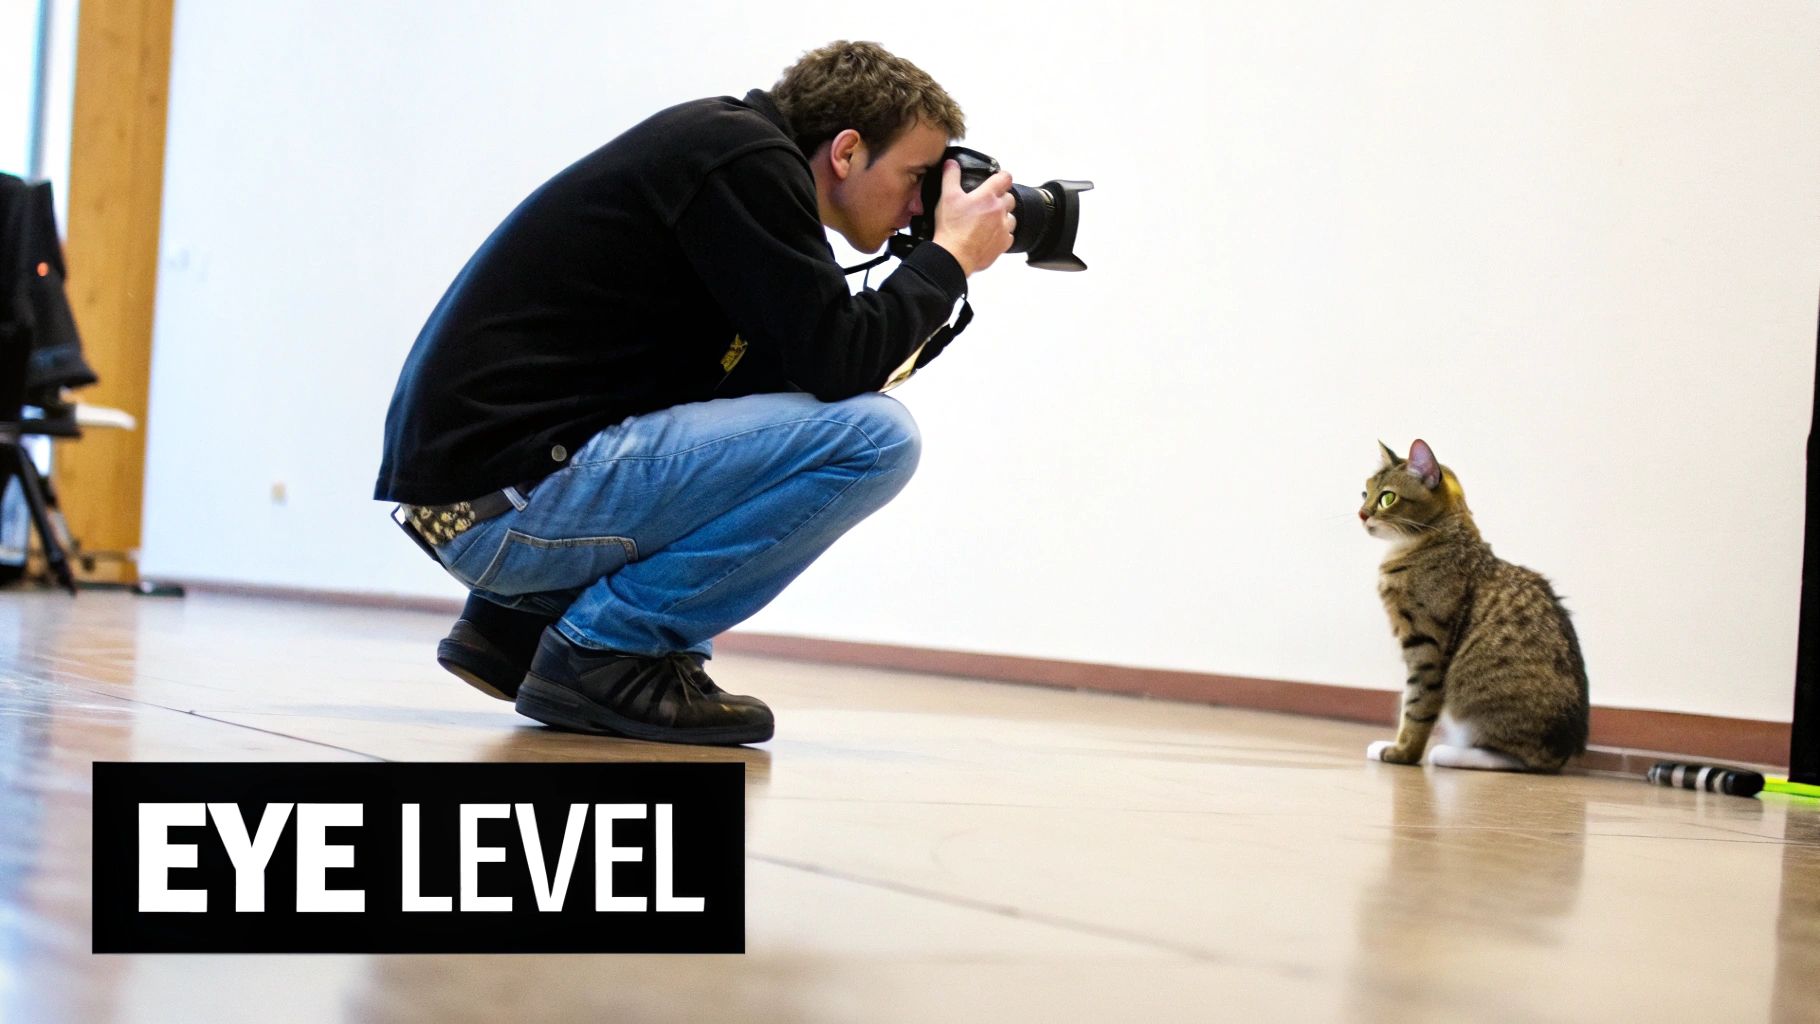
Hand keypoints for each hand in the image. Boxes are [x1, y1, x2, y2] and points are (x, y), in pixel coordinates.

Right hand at [930, 159, 1014, 276]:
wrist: (954, 256)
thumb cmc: (951, 227)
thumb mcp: (947, 197)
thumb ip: (950, 177)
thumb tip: (951, 164)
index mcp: (987, 196)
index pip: (1005, 178)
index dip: (1002, 177)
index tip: (998, 180)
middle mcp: (999, 210)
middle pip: (1010, 198)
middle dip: (1001, 198)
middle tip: (988, 203)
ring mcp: (1003, 228)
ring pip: (1011, 218)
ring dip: (1003, 217)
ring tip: (989, 221)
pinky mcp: (1004, 244)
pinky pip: (1008, 236)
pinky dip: (1001, 235)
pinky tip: (989, 236)